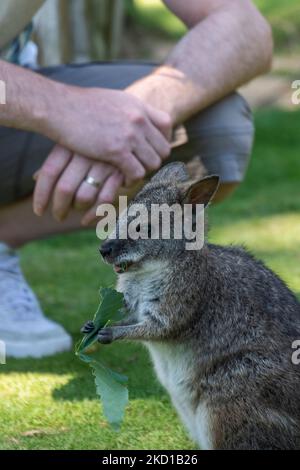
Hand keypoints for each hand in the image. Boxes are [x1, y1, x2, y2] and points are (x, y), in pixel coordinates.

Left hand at [33, 144, 122, 224]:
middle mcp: (85, 153)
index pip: (49, 173)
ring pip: (84, 197)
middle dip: (59, 208)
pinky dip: (94, 214)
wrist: (129, 124)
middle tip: (58, 216)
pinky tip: (87, 220)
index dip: (41, 195)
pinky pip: (105, 200)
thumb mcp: (74, 140)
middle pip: (65, 189)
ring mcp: (104, 163)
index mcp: (69, 143)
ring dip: (78, 209)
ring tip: (77, 210)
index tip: (39, 210)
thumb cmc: (95, 135)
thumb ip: (58, 158)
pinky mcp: (121, 172)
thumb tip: (35, 177)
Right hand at [49, 88, 171, 185]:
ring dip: (143, 171)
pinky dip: (131, 180)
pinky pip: (137, 173)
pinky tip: (121, 179)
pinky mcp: (117, 151)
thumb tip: (129, 117)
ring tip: (130, 174)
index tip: (151, 148)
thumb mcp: (110, 99)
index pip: (167, 123)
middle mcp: (138, 119)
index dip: (162, 139)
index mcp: (137, 105)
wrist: (58, 106)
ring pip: (153, 163)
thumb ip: (126, 110)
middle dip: (153, 160)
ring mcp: (129, 135)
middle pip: (163, 148)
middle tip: (139, 165)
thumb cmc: (78, 105)